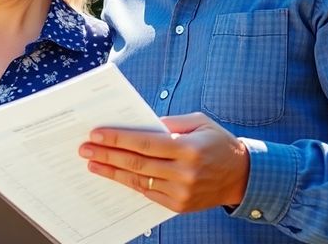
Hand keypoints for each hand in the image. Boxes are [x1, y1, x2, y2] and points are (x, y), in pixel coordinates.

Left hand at [77, 112, 248, 212]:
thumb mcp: (200, 122)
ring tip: (93, 162)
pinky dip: (130, 183)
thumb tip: (141, 123)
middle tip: (85, 148)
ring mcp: (181, 191)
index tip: (97, 134)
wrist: (242, 177)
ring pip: (138, 180)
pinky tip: (115, 174)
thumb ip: (171, 122)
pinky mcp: (179, 205)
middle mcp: (184, 172)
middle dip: (108, 154)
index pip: (145, 142)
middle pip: (136, 163)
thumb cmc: (218, 143)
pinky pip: (148, 192)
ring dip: (112, 171)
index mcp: (188, 148)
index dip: (118, 138)